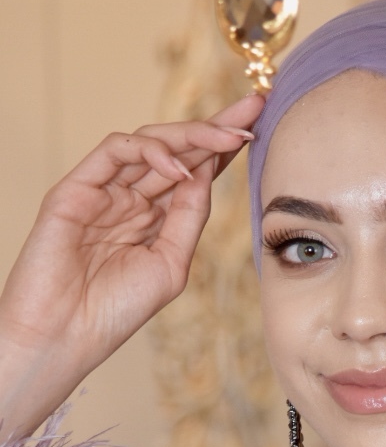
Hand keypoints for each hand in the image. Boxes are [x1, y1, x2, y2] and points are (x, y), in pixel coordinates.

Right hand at [0, 94, 263, 438]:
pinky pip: (115, 151)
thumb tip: (206, 172)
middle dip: (217, 127)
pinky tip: (179, 166)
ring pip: (150, 142)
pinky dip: (149, 151)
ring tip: (228, 136)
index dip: (225, 149)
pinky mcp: (76, 188)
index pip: (194, 172)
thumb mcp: (170, 264)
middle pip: (178, 150)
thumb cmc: (114, 311)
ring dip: (192, 134)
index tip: (260, 128)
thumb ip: (188, 218)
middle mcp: (130, 198)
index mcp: (154, 218)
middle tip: (254, 110)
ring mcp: (103, 190)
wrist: (64, 336)